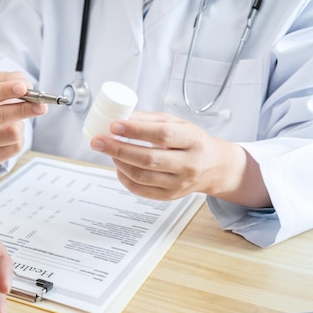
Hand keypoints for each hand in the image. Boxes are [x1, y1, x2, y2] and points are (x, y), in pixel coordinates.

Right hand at [0, 71, 47, 164]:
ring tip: (16, 122)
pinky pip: (15, 146)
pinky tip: (13, 135)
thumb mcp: (1, 86)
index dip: (6, 90)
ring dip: (20, 125)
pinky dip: (20, 139)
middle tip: (40, 105)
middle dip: (23, 109)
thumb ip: (13, 80)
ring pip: (11, 133)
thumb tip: (27, 88)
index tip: (23, 88)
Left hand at [90, 111, 270, 207]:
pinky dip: (124, 177)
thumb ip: (150, 120)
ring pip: (142, 176)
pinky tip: (118, 165)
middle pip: (148, 159)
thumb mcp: (178, 124)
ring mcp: (179, 184)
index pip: (162, 135)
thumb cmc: (193, 142)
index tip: (114, 125)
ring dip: (119, 162)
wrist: (214, 167)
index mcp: (193, 140)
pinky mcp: (170, 196)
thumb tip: (122, 115)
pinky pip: (141, 190)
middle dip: (118, 149)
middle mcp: (188, 164)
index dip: (136, 130)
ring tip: (107, 150)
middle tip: (98, 141)